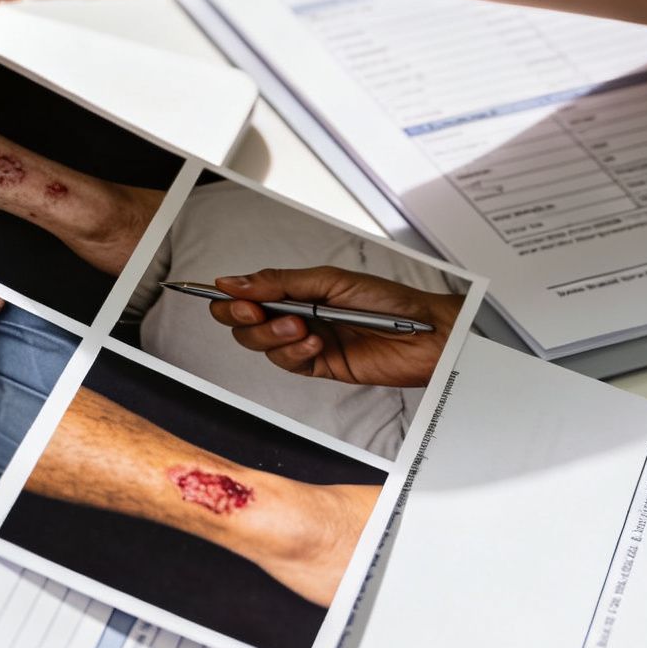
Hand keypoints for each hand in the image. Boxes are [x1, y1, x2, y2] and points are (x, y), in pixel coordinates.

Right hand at [207, 267, 461, 387]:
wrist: (424, 334)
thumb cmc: (389, 301)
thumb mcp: (329, 281)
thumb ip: (280, 284)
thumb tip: (236, 282)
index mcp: (295, 291)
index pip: (247, 295)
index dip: (230, 297)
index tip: (222, 293)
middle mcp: (295, 316)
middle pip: (244, 324)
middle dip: (245, 317)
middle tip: (257, 311)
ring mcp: (304, 342)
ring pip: (261, 345)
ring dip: (274, 335)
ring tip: (301, 326)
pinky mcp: (318, 366)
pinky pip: (289, 363)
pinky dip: (295, 352)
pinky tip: (316, 342)